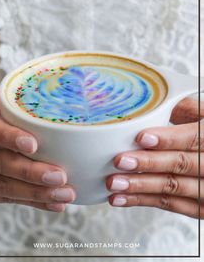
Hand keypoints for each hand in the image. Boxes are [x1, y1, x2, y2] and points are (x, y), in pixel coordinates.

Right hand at [0, 88, 75, 211]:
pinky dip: (29, 201)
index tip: (32, 144)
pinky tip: (51, 202)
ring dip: (33, 192)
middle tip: (59, 176)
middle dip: (28, 172)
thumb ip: (3, 102)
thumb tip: (44, 96)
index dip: (5, 136)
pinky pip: (0, 198)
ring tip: (63, 194)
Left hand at [106, 97, 203, 217]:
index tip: (142, 138)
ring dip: (140, 186)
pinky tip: (121, 198)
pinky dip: (143, 201)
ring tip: (114, 183)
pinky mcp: (200, 207)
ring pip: (173, 188)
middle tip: (120, 161)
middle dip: (148, 164)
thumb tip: (154, 101)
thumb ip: (185, 108)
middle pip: (181, 164)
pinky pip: (171, 206)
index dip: (168, 139)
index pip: (193, 138)